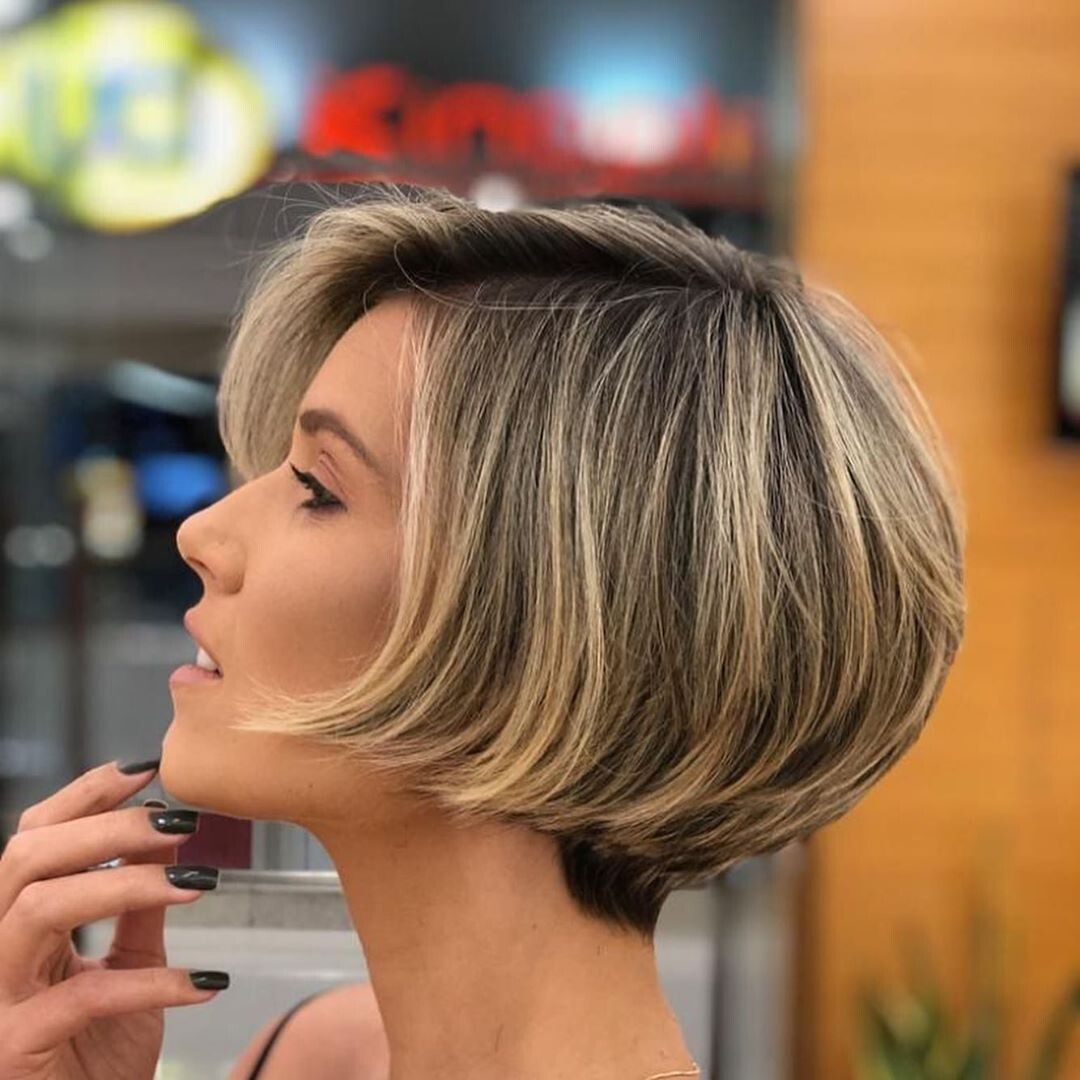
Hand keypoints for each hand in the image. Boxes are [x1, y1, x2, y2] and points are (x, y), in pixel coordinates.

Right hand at [0, 759, 226, 1079]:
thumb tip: (168, 838)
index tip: (148, 771)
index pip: (31, 838)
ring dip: (124, 885)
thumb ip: (140, 908)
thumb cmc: (100, 1055)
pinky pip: (83, 997)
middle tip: (182, 822)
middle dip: (107, 827)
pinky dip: (152, 982)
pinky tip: (206, 982)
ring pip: (37, 910)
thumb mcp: (131, 966)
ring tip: (198, 885)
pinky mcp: (15, 1048)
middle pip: (25, 859)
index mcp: (19, 925)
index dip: (84, 796)